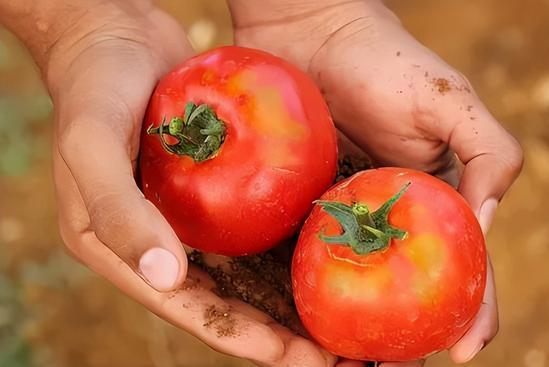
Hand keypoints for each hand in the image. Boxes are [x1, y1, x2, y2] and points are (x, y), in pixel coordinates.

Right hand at [2, 1, 335, 364]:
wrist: (113, 35)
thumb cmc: (93, 88)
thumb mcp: (91, 146)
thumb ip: (119, 213)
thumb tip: (166, 279)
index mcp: (121, 250)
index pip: (189, 307)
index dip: (242, 337)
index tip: (293, 358)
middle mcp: (157, 243)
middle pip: (225, 302)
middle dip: (276, 334)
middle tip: (334, 356)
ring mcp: (186, 219)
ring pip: (245, 273)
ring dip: (289, 300)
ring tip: (338, 321)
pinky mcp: (210, 191)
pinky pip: (252, 228)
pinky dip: (285, 249)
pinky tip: (325, 257)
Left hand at [230, 0, 522, 364]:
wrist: (309, 32)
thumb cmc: (384, 61)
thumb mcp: (451, 101)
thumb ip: (490, 156)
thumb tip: (485, 230)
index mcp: (437, 198)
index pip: (464, 263)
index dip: (473, 309)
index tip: (466, 351)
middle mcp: (393, 215)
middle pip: (410, 286)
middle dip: (411, 333)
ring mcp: (346, 215)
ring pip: (359, 283)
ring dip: (359, 326)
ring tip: (349, 364)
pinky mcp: (302, 207)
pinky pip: (308, 257)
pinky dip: (311, 292)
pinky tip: (304, 322)